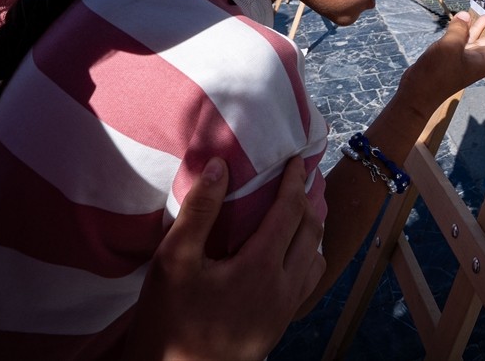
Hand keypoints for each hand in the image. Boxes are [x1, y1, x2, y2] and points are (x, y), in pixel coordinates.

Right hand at [125, 159, 325, 360]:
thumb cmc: (169, 319)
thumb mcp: (174, 261)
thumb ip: (200, 211)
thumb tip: (220, 166)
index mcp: (261, 266)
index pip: (290, 211)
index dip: (293, 181)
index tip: (295, 159)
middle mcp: (284, 287)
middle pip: (311, 231)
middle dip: (310, 200)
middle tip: (304, 177)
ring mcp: (285, 309)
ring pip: (316, 257)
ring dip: (313, 228)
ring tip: (303, 208)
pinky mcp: (280, 324)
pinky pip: (307, 281)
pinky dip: (309, 256)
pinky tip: (293, 251)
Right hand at [400, 12, 484, 115]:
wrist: (418, 92)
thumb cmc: (437, 73)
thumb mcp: (449, 48)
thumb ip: (459, 30)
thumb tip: (465, 16)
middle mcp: (481, 59)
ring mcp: (468, 57)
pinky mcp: (455, 55)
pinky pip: (470, 39)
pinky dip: (476, 28)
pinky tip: (480, 18)